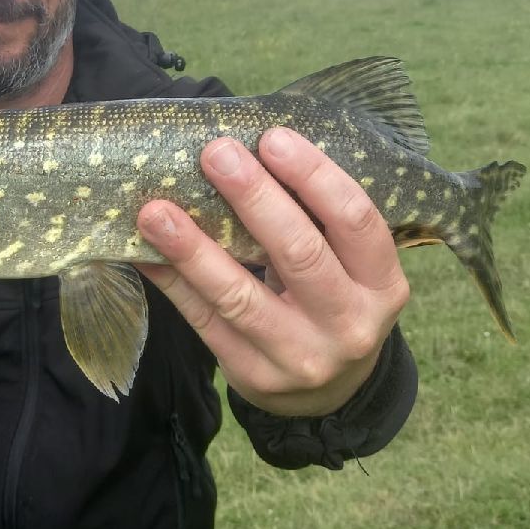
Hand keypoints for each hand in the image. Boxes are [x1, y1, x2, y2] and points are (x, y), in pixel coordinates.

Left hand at [136, 128, 409, 416]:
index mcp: (383, 283)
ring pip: (240, 296)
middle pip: (299, 253)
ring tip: (155, 210)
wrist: (329, 390)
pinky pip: (205, 323)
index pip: (355, 220)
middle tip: (215, 153)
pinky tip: (146, 254)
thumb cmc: (332, 299)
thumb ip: (313, 218)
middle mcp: (350, 324)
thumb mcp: (348, 265)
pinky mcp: (254, 376)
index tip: (272, 138)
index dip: (314, 176)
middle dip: (253, 198)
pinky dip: (173, 284)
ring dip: (193, 248)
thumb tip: (242, 150)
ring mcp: (301, 358)